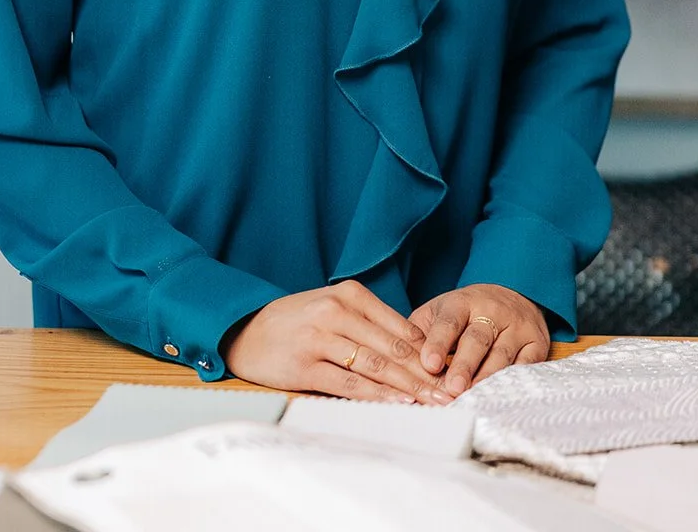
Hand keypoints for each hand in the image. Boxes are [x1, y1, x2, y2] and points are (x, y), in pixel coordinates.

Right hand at [221, 280, 457, 403]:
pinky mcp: (306, 365)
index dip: (428, 353)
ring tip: (431, 402)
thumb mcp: (333, 309)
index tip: (451, 373)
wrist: (246, 330)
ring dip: (407, 386)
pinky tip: (395, 402)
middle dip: (425, 374)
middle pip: (391, 347)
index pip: (399, 327)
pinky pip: (348, 382)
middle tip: (450, 394)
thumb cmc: (298, 322)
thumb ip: (370, 324)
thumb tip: (416, 352)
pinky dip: (375, 394)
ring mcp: (320, 337)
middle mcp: (335, 311)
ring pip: (374, 365)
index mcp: (349, 294)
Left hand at [408, 284, 549, 396]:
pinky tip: (500, 397)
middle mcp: (492, 311)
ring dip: (486, 379)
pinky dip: (512, 383)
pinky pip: (526, 366)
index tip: (428, 363)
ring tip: (472, 399)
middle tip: (452, 388)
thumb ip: (420, 334)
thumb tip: (399, 362)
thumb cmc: (465, 314)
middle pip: (477, 339)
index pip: (449, 321)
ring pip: (502, 355)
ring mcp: (517, 328)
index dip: (439, 342)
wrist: (513, 295)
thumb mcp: (440, 312)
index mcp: (463, 302)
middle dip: (464, 365)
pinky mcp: (537, 344)